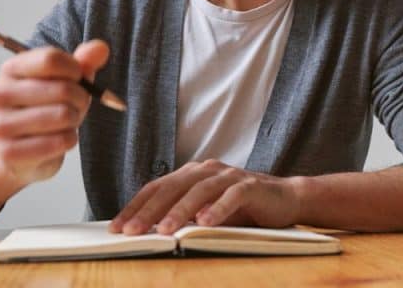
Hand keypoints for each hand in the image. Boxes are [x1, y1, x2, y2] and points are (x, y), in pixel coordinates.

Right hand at [0, 40, 108, 185]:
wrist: (20, 151)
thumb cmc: (47, 108)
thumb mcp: (67, 80)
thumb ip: (84, 62)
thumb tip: (101, 48)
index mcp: (11, 69)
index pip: (51, 59)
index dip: (76, 70)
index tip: (78, 78)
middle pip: (63, 89)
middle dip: (81, 98)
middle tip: (75, 105)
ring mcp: (1, 125)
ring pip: (64, 115)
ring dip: (74, 121)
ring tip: (64, 123)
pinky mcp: (10, 153)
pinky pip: (61, 141)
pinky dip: (69, 140)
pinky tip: (57, 140)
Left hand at [110, 159, 303, 234]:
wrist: (285, 199)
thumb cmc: (242, 209)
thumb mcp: (206, 212)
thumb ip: (183, 217)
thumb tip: (146, 233)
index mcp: (192, 174)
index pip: (157, 187)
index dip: (135, 206)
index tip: (116, 227)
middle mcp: (207, 170)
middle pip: (172, 187)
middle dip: (148, 211)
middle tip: (130, 232)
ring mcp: (230, 175)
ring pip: (199, 191)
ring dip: (179, 211)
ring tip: (163, 231)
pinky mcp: (251, 185)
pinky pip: (232, 195)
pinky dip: (217, 209)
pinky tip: (205, 223)